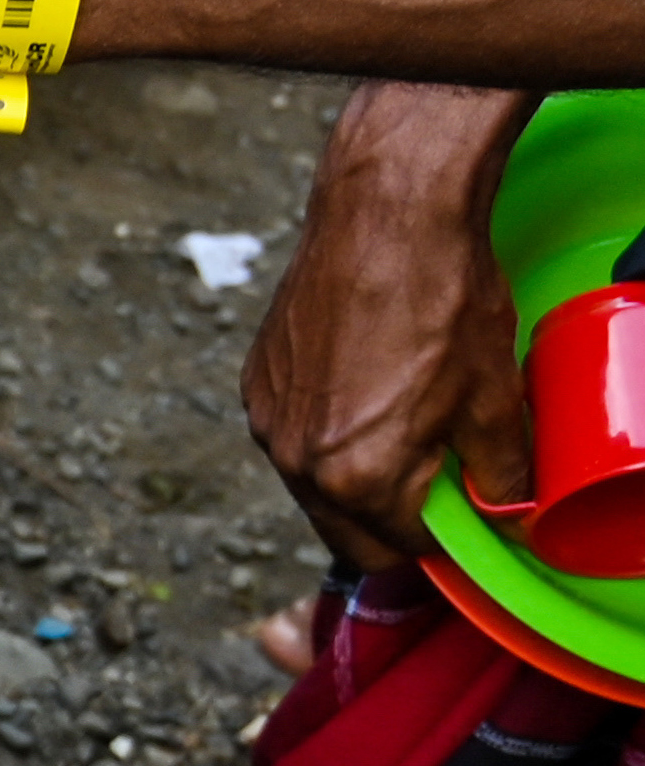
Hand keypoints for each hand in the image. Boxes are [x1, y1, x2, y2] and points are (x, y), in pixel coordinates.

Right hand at [244, 84, 532, 570]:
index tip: (463, 519)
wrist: (387, 214)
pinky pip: (292, 436)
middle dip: (390, 522)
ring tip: (401, 422)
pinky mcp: (256, 383)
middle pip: (343, 534)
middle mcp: (298, 461)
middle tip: (435, 483)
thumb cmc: (441, 295)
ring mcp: (269, 422)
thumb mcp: (494, 396)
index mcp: (357, 478)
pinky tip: (364, 385)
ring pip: (313, 486)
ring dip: (355, 476)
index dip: (439, 541)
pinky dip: (327, 431)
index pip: (396, 552)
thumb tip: (508, 508)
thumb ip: (501, 472)